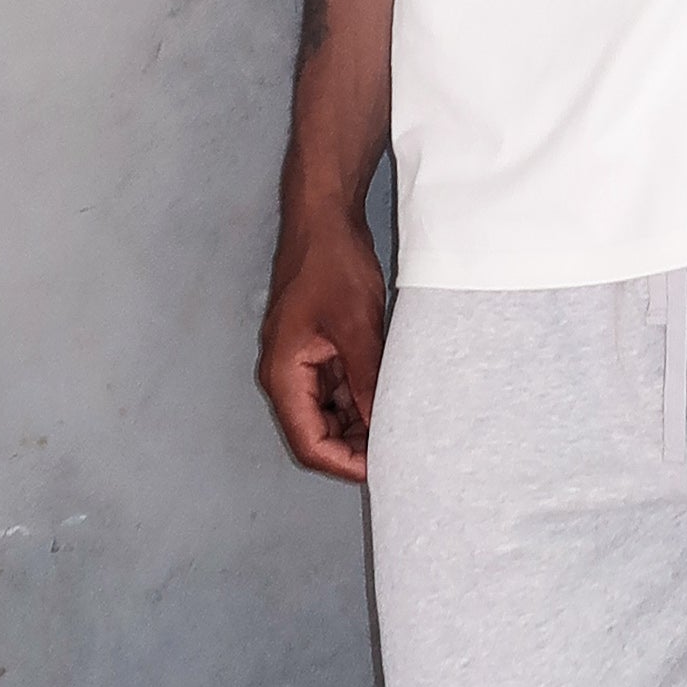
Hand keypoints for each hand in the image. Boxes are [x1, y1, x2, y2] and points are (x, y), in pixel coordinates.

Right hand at [258, 212, 386, 483]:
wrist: (325, 219)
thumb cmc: (330, 264)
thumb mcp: (357, 328)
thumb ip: (367, 382)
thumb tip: (385, 428)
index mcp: (283, 374)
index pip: (309, 442)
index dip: (345, 463)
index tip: (384, 468)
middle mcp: (287, 375)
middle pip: (317, 434)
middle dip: (356, 447)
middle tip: (401, 448)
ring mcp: (302, 363)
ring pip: (330, 414)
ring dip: (362, 423)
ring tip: (403, 423)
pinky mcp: (319, 351)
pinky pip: (338, 390)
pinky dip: (363, 398)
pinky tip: (393, 396)